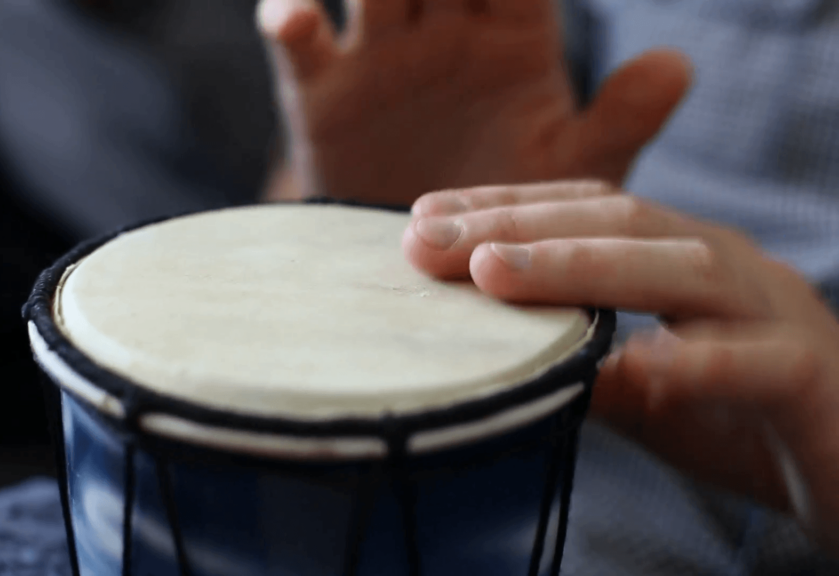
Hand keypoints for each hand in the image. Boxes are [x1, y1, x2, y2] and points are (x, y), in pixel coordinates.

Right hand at [257, 0, 689, 204]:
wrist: (436, 275)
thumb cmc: (518, 220)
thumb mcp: (571, 176)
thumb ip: (619, 122)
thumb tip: (677, 63)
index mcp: (512, 35)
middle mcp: (443, 30)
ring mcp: (380, 56)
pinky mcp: (323, 95)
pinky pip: (301, 44)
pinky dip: (291, 20)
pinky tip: (297, 16)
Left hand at [404, 182, 838, 552]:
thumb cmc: (747, 418)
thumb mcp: (646, 390)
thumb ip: (584, 366)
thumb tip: (492, 356)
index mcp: (682, 258)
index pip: (584, 213)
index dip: (503, 208)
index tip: (420, 219)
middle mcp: (725, 266)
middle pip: (618, 222)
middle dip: (515, 225)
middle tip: (425, 240)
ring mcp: (775, 313)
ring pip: (682, 268)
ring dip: (582, 266)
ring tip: (494, 272)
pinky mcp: (813, 378)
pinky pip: (760, 362)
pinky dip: (698, 363)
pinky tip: (636, 366)